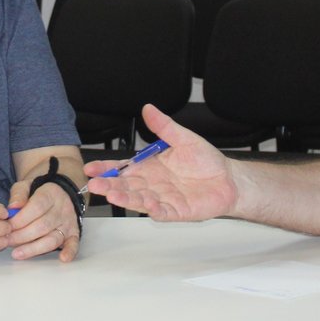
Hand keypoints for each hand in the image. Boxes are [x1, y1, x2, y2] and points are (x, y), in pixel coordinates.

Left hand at [5, 178, 80, 262]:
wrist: (61, 192)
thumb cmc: (39, 192)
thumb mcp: (26, 185)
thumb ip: (19, 194)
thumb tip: (12, 208)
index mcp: (51, 194)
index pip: (36, 207)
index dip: (20, 219)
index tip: (7, 227)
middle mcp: (62, 209)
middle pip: (43, 226)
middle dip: (22, 236)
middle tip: (7, 241)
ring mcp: (68, 223)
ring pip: (53, 239)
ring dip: (34, 248)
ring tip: (17, 253)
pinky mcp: (73, 234)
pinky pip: (74, 243)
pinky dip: (70, 252)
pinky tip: (63, 258)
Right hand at [83, 105, 236, 220]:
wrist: (228, 178)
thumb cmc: (205, 161)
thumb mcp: (183, 138)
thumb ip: (164, 126)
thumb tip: (148, 109)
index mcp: (149, 167)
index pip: (123, 168)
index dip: (106, 169)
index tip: (91, 169)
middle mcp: (152, 184)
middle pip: (126, 186)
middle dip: (109, 186)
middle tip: (95, 185)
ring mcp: (163, 198)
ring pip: (139, 200)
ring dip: (125, 199)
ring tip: (113, 195)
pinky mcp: (176, 211)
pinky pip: (161, 212)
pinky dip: (153, 210)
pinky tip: (147, 205)